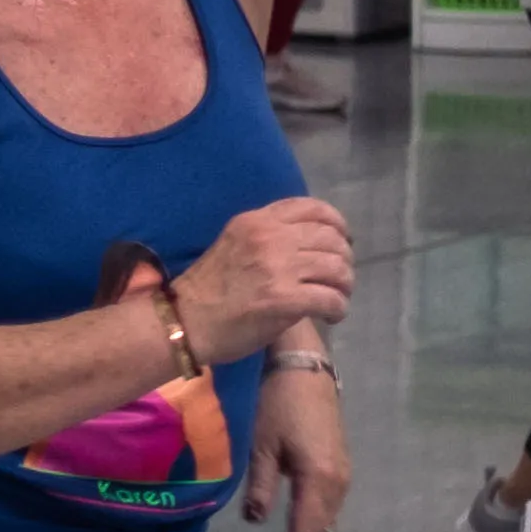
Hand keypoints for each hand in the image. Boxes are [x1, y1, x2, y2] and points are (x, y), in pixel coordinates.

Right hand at [174, 192, 356, 357]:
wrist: (185, 322)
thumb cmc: (208, 289)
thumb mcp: (234, 244)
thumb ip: (268, 237)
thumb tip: (310, 244)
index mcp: (257, 221)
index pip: (312, 208)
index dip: (337, 224)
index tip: (342, 241)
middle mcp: (270, 238)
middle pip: (331, 239)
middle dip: (344, 261)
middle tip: (339, 279)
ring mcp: (278, 268)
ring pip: (338, 268)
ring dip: (344, 286)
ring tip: (337, 298)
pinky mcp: (285, 299)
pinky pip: (331, 299)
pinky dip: (338, 309)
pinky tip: (331, 315)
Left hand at [250, 357, 351, 531]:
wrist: (305, 369)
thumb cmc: (278, 402)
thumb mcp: (261, 445)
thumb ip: (261, 486)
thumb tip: (256, 521)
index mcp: (321, 480)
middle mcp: (339, 484)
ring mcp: (344, 477)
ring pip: (324, 524)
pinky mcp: (339, 470)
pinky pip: (325, 510)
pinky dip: (308, 529)